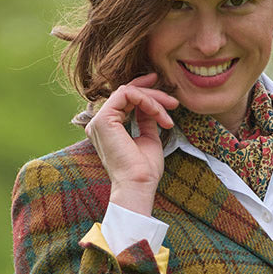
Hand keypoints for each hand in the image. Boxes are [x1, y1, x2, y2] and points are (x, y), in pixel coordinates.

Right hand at [85, 73, 178, 216]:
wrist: (138, 185)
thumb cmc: (144, 170)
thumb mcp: (149, 139)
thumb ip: (146, 120)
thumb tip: (152, 106)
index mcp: (108, 128)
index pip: (123, 100)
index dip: (142, 90)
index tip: (162, 89)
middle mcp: (99, 123)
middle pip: (126, 93)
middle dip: (152, 93)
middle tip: (173, 102)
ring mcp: (99, 121)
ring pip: (128, 91)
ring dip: (153, 99)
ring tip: (168, 114)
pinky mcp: (103, 119)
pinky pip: (127, 95)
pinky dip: (147, 101)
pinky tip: (158, 113)